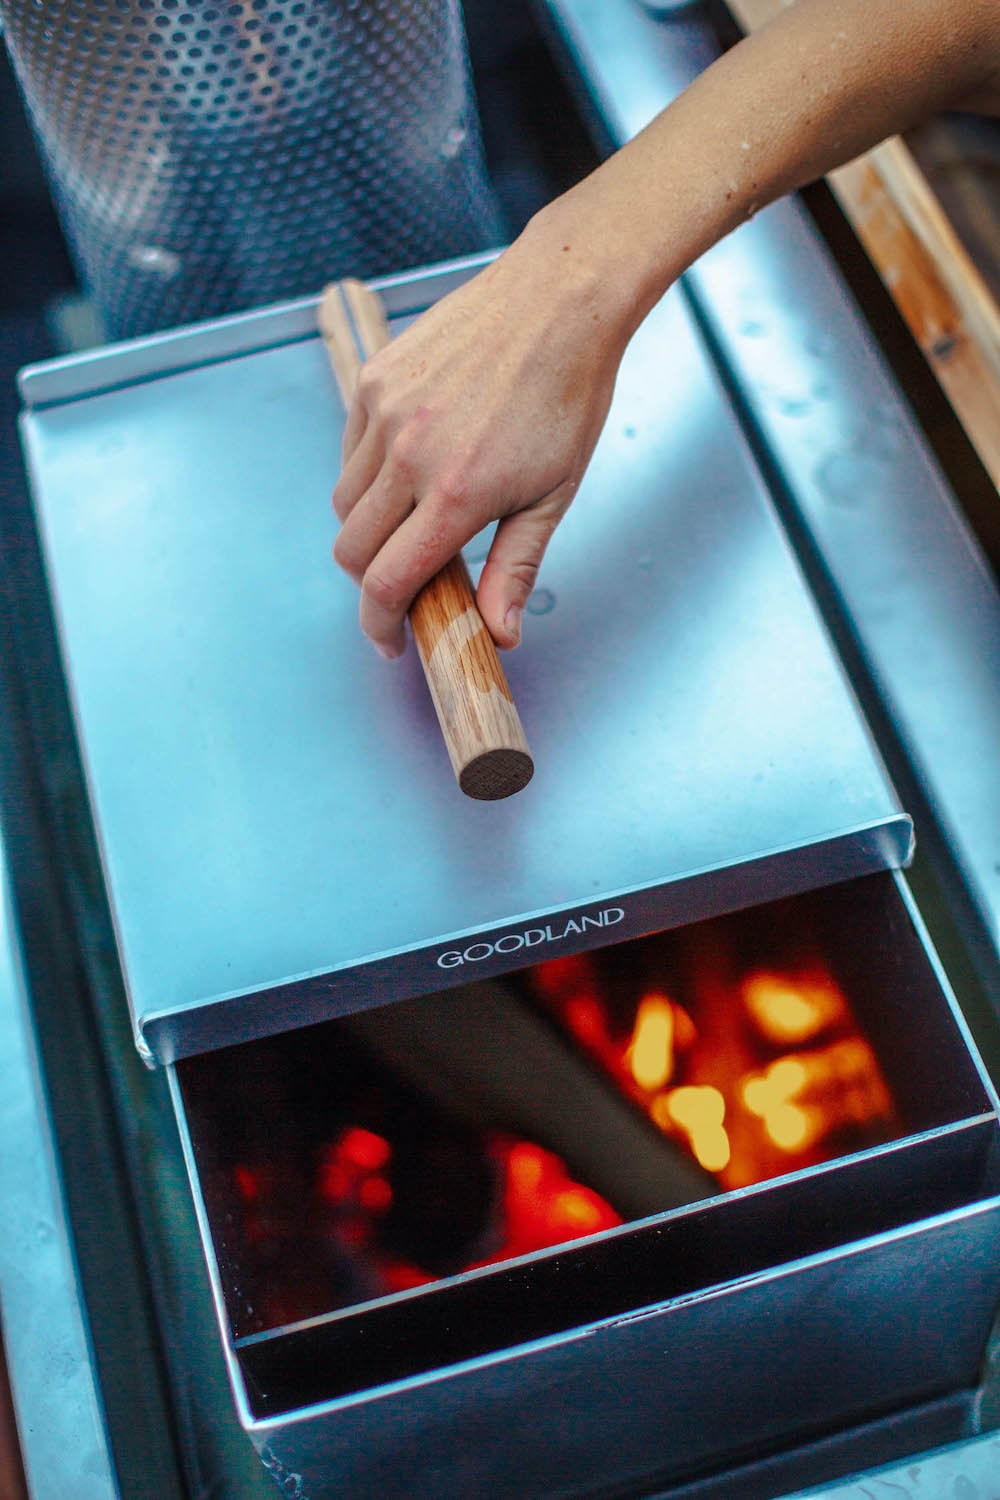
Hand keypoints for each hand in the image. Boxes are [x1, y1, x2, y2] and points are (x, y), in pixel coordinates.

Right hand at [331, 217, 628, 656]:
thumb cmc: (567, 396)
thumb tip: (498, 633)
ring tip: (414, 521)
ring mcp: (385, 413)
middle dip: (370, 582)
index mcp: (456, 495)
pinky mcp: (376, 380)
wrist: (560, 300)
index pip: (386, 583)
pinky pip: (350, 449)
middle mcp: (409, 456)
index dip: (379, 624)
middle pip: (351, 550)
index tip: (391, 640)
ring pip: (345, 502)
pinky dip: (367, 474)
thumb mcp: (553, 494)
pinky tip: (409, 468)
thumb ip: (516, 567)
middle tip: (404, 585)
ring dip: (368, 528)